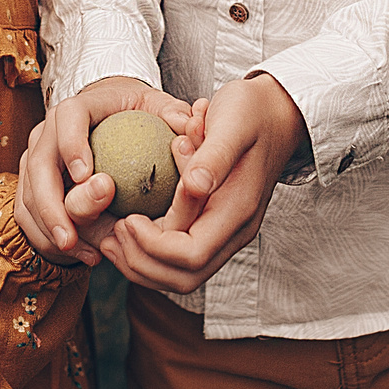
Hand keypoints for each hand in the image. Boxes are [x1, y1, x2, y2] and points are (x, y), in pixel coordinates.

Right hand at [18, 76, 201, 266]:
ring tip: (75, 251)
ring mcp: (36, 158)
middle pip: (38, 164)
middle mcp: (49, 131)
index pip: (68, 117)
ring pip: (28, 194)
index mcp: (78, 107)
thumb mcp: (157, 107)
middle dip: (50, 203)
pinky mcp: (31, 183)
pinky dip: (48, 236)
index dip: (72, 144)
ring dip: (47, 227)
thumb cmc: (134, 115)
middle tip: (69, 236)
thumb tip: (188, 122)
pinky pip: (28, 213)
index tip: (86, 175)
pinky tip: (81, 254)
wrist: (105, 118)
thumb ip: (173, 114)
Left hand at [101, 72, 305, 294]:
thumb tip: (194, 186)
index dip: (153, 246)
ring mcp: (227, 233)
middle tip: (110, 234)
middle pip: (184, 277)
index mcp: (238, 210)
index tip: (127, 219)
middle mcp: (235, 231)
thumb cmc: (252, 111)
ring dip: (142, 264)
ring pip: (181, 276)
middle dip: (141, 263)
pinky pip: (182, 259)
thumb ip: (214, 155)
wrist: (278, 113)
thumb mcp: (232, 121)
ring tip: (111, 237)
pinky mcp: (216, 227)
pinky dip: (151, 255)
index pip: (192, 255)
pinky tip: (127, 230)